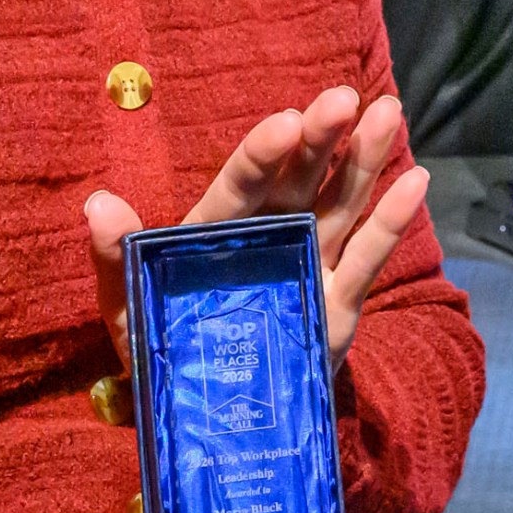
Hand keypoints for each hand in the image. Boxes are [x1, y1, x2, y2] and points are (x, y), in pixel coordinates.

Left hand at [86, 87, 429, 370]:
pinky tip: (415, 181)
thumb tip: (97, 204)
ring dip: (365, 159)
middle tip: (343, 99)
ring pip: (340, 203)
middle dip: (322, 138)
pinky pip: (366, 257)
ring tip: (389, 111)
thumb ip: (115, 259)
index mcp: (217, 229)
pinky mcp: (337, 302)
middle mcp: (268, 234)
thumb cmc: (162, 346)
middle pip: (298, 179)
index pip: (241, 183)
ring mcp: (308, 263)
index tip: (286, 121)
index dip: (262, 153)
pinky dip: (391, 221)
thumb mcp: (128, 309)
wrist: (208, 413)